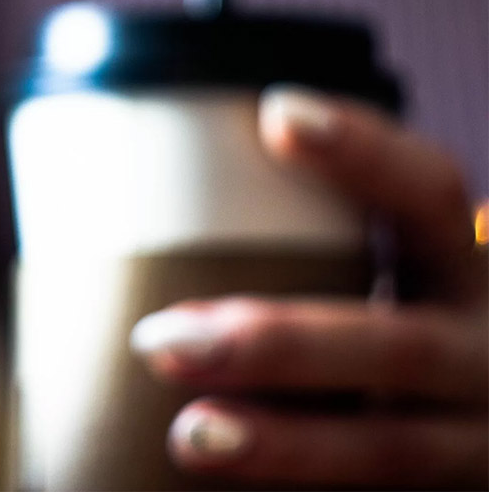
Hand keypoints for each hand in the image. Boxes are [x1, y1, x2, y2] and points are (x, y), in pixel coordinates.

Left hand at [131, 87, 486, 488]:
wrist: (485, 411)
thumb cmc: (396, 319)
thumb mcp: (385, 272)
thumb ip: (306, 246)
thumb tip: (111, 202)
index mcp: (460, 268)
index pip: (431, 193)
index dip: (365, 153)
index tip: (277, 113)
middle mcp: (483, 349)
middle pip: (400, 346)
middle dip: (280, 344)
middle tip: (158, 340)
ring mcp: (475, 439)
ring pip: (394, 449)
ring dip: (288, 444)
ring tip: (190, 435)